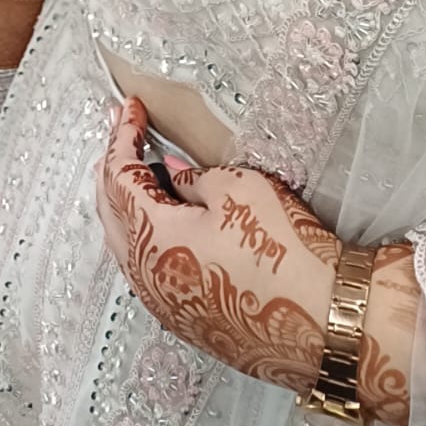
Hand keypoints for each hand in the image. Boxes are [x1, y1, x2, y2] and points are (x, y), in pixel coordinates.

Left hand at [96, 98, 338, 390]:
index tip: (130, 106)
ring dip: (123, 203)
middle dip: (111, 168)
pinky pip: (144, 267)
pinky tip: (158, 220)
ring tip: (132, 171)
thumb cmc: (277, 247)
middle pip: (109, 212)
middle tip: (119, 133)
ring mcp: (161, 302)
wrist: (315, 316)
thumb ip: (192, 178)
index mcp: (152, 237)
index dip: (122, 137)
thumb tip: (170, 176)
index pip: (120, 177)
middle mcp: (145, 275)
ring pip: (123, 244)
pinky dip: (141, 234)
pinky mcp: (182, 318)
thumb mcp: (237, 189)